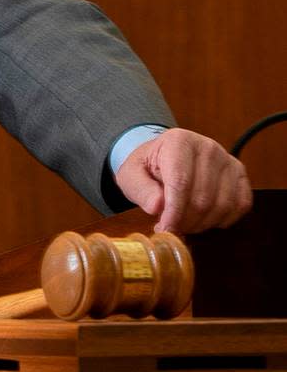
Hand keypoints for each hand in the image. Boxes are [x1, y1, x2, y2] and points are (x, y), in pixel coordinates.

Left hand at [114, 128, 252, 232]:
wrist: (165, 156)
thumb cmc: (148, 167)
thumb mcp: (131, 175)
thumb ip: (141, 190)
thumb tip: (158, 207)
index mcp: (179, 141)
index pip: (181, 183)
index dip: (174, 212)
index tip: (165, 230)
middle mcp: (208, 148)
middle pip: (202, 198)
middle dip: (186, 221)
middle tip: (172, 227)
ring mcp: (228, 160)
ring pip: (222, 205)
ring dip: (202, 223)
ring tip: (184, 222)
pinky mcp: (240, 174)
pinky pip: (240, 206)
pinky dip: (222, 220)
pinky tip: (204, 218)